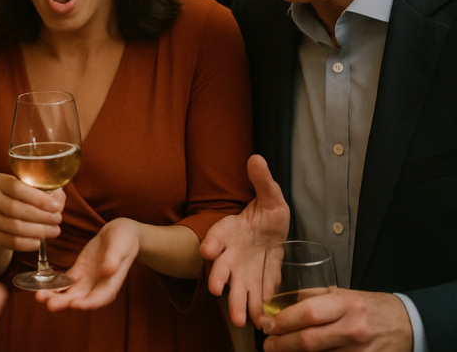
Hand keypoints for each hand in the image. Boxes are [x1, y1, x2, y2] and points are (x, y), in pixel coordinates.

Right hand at [0, 173, 64, 252]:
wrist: (0, 218)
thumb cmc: (21, 200)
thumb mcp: (32, 190)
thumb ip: (47, 191)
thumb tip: (58, 201)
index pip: (17, 188)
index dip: (38, 199)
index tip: (56, 206)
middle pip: (15, 208)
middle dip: (41, 216)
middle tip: (57, 219)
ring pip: (14, 226)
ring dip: (38, 230)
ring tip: (53, 231)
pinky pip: (11, 241)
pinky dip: (28, 243)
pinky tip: (39, 241)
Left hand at [36, 217, 139, 310]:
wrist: (120, 234)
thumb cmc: (124, 241)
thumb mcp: (120, 247)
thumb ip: (114, 259)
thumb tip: (108, 271)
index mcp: (110, 284)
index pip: (99, 298)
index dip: (87, 304)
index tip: (74, 305)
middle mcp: (97, 287)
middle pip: (80, 299)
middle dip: (64, 303)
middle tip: (49, 304)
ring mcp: (86, 281)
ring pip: (69, 293)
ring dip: (55, 296)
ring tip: (39, 296)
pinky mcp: (78, 272)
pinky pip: (64, 281)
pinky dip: (54, 285)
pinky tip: (41, 285)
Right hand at [199, 155, 289, 327]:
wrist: (272, 234)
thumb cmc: (267, 214)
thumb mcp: (271, 196)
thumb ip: (263, 181)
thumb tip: (256, 158)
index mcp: (230, 229)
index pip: (218, 234)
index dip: (212, 242)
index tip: (207, 250)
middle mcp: (231, 253)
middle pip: (220, 266)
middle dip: (218, 277)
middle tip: (216, 289)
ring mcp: (241, 270)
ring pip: (235, 287)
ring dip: (236, 303)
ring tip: (240, 320)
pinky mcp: (255, 283)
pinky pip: (254, 297)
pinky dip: (257, 309)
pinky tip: (263, 321)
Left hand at [263, 289, 412, 351]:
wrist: (406, 324)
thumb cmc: (370, 307)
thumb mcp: (344, 294)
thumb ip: (313, 298)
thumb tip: (280, 304)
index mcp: (347, 304)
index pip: (308, 313)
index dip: (284, 321)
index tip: (268, 325)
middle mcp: (354, 328)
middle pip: (309, 340)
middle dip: (282, 344)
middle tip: (268, 344)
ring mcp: (360, 351)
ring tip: (282, 350)